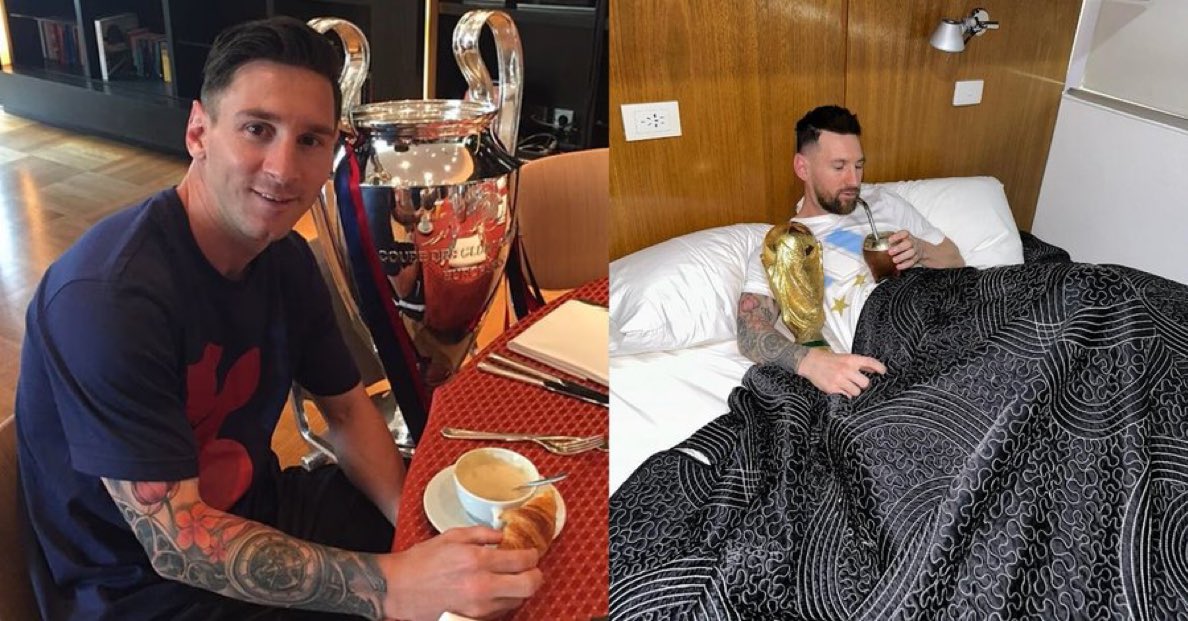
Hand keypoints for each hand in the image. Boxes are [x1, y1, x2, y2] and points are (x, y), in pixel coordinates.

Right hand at [381, 526, 542, 620]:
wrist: (398, 589)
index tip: (530, 553)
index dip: (532, 555)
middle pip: (529, 585)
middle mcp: (482, 586)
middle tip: (531, 569)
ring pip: (518, 601)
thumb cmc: (421, 562)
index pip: (523, 561)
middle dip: (536, 575)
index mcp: (478, 561)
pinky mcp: (473, 620)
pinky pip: (501, 611)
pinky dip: (504, 601)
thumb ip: (482, 534)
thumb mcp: (452, 536)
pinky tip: (495, 591)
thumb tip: (503, 536)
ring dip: (519, 589)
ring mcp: (479, 607)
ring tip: (510, 579)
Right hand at [797, 348, 885, 396]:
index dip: (879, 367)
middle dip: (862, 384)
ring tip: (846, 385)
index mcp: (850, 360)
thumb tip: (874, 369)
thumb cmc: (828, 359)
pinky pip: (846, 395)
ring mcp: (839, 380)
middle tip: (857, 382)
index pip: (869, 362)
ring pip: (856, 391)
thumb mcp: (845, 357)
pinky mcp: (833, 388)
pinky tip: (840, 388)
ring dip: (853, 390)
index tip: (883, 371)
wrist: (810, 362)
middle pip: (865, 383)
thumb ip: (860, 364)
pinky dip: (845, 393)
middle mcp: (846, 369)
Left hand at [886, 230, 920, 269]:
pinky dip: (905, 265)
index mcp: (907, 235)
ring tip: (894, 260)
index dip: (897, 236)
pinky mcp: (916, 258)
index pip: (904, 233)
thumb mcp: (900, 238)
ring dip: (902, 257)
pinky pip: (912, 262)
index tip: (889, 240)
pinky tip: (898, 266)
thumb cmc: (905, 243)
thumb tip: (878, 243)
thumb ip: (892, 240)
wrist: (920, 248)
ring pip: (911, 253)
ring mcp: (915, 250)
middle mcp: (912, 242)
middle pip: (908, 243)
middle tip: (890, 252)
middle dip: (899, 248)